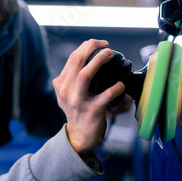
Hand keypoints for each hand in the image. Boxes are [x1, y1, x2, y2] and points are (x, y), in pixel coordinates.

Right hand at [53, 39, 124, 154]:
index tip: (99, 44)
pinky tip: (121, 85)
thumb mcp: (67, 94)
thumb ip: (70, 78)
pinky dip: (115, 88)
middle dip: (92, 48)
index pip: (72, 58)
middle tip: (107, 46)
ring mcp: (78, 101)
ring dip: (98, 61)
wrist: (79, 136)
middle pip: (76, 61)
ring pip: (85, 75)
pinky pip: (105, 96)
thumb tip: (85, 59)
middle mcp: (66, 91)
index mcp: (61, 83)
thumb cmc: (78, 112)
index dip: (87, 46)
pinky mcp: (91, 110)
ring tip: (110, 54)